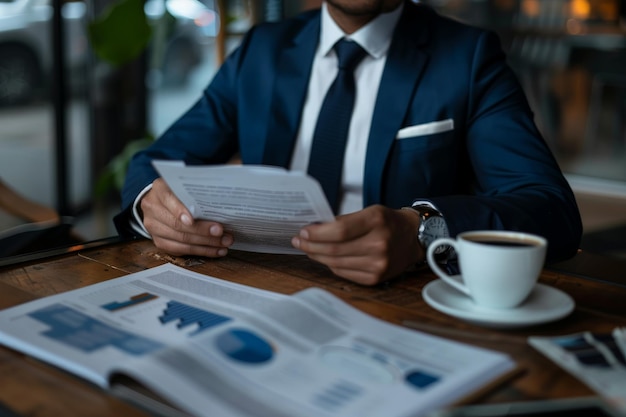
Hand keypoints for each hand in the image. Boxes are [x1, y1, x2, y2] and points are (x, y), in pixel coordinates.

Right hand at [140, 178, 232, 256]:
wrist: (163, 202)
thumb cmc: (181, 193)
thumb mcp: (187, 187)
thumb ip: (198, 194)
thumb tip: (222, 207)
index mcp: (159, 189)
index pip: (168, 198)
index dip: (179, 210)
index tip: (192, 220)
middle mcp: (152, 208)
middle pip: (177, 224)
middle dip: (202, 230)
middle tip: (221, 232)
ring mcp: (153, 227)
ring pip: (180, 240)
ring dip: (206, 244)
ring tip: (224, 243)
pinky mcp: (159, 242)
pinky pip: (181, 250)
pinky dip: (201, 251)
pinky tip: (216, 250)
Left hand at [291, 205, 422, 284]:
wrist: (415, 239)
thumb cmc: (389, 222)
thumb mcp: (370, 211)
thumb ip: (344, 220)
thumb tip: (315, 229)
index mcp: (376, 221)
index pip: (339, 230)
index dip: (317, 233)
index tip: (303, 232)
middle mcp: (379, 243)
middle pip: (334, 249)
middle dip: (311, 246)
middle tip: (299, 241)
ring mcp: (378, 264)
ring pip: (336, 263)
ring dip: (317, 256)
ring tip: (308, 249)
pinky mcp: (376, 278)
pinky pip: (344, 273)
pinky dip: (331, 265)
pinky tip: (325, 258)